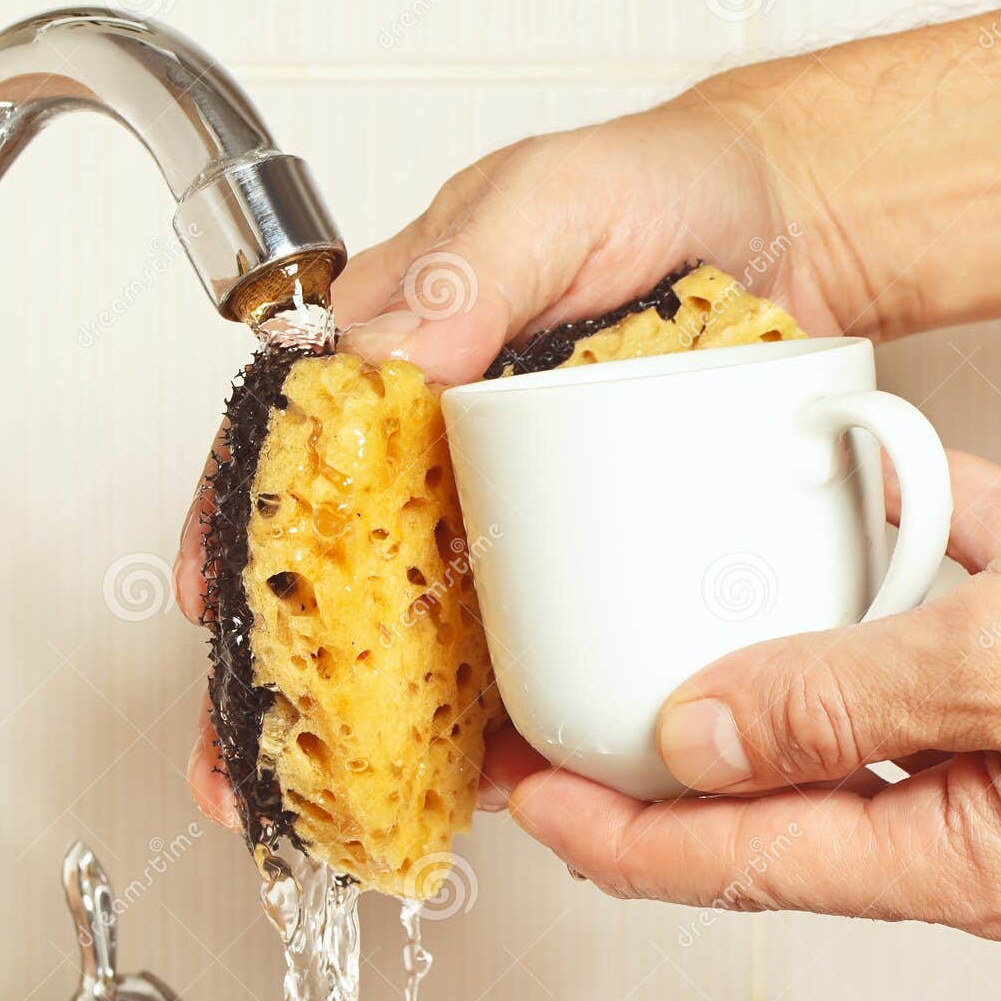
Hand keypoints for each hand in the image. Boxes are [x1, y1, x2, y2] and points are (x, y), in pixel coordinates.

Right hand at [179, 73, 854, 826]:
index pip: (287, 449)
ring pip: (421, 633)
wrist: (789, 231)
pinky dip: (501, 718)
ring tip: (340, 808)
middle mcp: (440, 450)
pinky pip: (528, 648)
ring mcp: (511, 516)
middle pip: (335, 572)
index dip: (235, 532)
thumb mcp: (557, 199)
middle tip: (242, 772)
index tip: (210, 612)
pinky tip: (483, 778)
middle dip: (280, 678)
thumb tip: (391, 357)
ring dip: (377, 727)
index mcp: (398, 359)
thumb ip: (471, 267)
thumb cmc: (664, 192)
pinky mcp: (584, 560)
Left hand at [507, 456, 1000, 936]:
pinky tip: (873, 488)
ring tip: (686, 592)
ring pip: (864, 697)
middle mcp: (976, 822)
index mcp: (954, 861)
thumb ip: (840, 703)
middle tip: (559, 706)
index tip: (518, 791)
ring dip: (791, 637)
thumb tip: (695, 739)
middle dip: (665, 748)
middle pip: (777, 792)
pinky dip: (914, 556)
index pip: (732, 862)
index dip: (611, 832)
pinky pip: (956, 618)